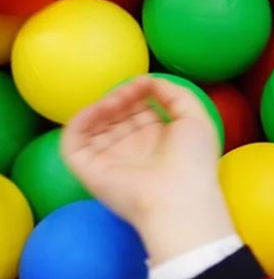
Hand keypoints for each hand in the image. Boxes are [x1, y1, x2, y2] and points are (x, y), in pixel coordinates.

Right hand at [60, 76, 236, 263]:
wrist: (178, 198)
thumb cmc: (193, 161)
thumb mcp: (195, 118)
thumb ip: (175, 94)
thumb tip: (149, 81)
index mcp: (156, 139)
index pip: (139, 109)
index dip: (139, 93)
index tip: (144, 84)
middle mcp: (131, 148)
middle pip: (116, 114)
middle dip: (121, 97)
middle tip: (129, 93)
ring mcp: (108, 157)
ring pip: (93, 124)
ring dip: (101, 106)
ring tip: (116, 102)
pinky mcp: (87, 168)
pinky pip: (72, 140)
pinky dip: (80, 120)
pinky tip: (98, 109)